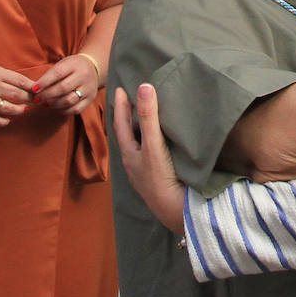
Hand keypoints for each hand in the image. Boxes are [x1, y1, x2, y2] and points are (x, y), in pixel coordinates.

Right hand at [0, 63, 34, 126]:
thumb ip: (5, 76)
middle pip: (18, 95)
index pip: (20, 80)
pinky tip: (9, 120)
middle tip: (36, 101)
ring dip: (20, 111)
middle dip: (30, 99)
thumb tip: (24, 84)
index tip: (39, 90)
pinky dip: (4, 121)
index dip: (32, 86)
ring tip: (24, 110)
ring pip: (9, 109)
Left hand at [33, 53, 101, 115]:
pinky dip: (63, 110)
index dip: (44, 82)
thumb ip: (50, 76)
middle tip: (36, 99)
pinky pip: (75, 109)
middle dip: (47, 95)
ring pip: (69, 100)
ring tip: (44, 104)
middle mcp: (84, 76)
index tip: (33, 89)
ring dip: (54, 104)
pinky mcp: (90, 100)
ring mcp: (89, 89)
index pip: (58, 73)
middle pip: (63, 88)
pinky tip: (55, 108)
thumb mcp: (62, 65)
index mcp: (75, 65)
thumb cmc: (71, 68)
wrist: (93, 69)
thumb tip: (34, 90)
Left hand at [113, 84, 185, 233]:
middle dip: (130, 118)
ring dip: (143, 132)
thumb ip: (149, 117)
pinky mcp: (161, 179)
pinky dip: (155, 144)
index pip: (121, 125)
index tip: (120, 89)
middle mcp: (135, 163)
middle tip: (134, 100)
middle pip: (129, 135)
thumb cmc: (159, 178)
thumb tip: (144, 86)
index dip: (120, 106)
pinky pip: (154, 155)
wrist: (175, 210)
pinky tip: (164, 143)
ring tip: (148, 117)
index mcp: (129, 154)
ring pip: (141, 146)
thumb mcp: (152, 145)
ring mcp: (147, 172)